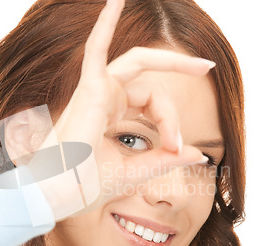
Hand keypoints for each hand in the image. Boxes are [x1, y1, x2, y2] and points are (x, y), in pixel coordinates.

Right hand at [25, 0, 215, 220]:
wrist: (58, 198)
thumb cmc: (87, 186)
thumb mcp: (136, 172)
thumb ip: (165, 160)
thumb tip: (199, 155)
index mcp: (110, 115)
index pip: (150, 103)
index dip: (171, 123)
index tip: (176, 148)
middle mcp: (102, 98)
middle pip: (149, 83)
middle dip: (180, 73)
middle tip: (209, 68)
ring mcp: (94, 91)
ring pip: (139, 64)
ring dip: (171, 62)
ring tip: (202, 65)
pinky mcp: (89, 91)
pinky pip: (95, 49)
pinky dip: (105, 24)